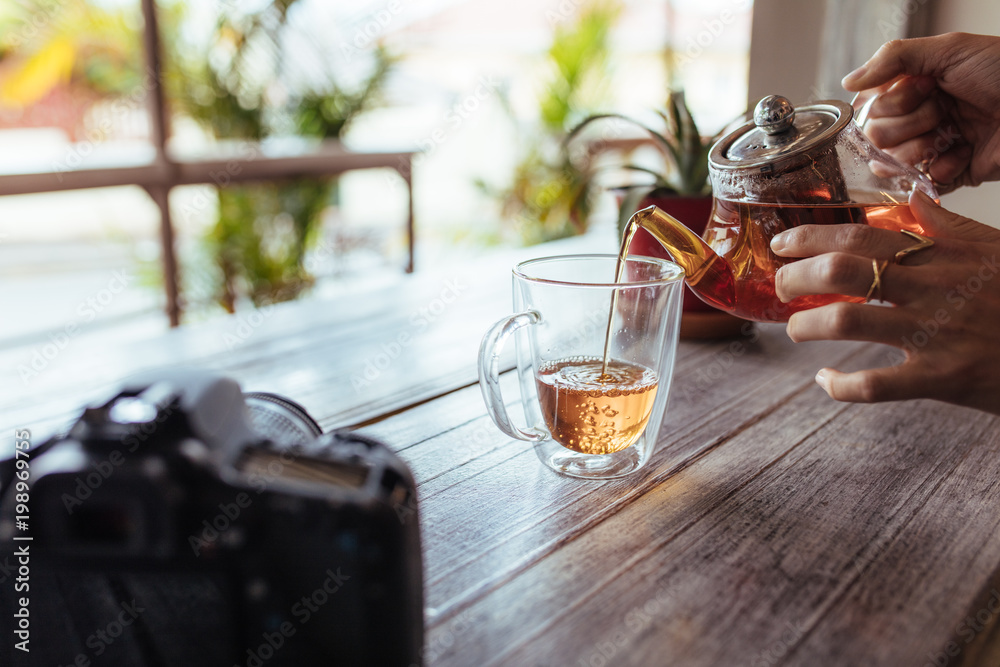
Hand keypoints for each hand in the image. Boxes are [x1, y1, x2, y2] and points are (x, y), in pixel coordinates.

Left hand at [771, 190, 999, 414]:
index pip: (863, 236)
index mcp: (944, 255)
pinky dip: (841, 384)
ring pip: (849, 322)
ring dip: (808, 325)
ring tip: (796, 329)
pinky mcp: (944, 378)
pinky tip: (826, 380)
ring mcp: (937, 333)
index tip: (782, 242)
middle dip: (797, 276)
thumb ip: (949, 226)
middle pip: (844, 272)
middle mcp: (934, 288)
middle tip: (779, 286)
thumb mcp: (997, 249)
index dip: (813, 236)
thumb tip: (911, 198)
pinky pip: (876, 385)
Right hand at [843, 32, 999, 192]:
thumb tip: (848, 82)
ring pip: (893, 162)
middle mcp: (918, 116)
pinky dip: (944, 167)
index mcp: (914, 86)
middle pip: (877, 136)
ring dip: (923, 147)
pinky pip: (922, 182)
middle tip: (943, 111)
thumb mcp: (950, 49)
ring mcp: (933, 146)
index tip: (924, 88)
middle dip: (910, 124)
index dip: (892, 101)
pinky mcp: (949, 173)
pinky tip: (965, 152)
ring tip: (953, 134)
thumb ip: (893, 58)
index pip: (870, 105)